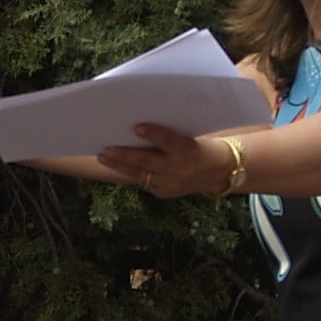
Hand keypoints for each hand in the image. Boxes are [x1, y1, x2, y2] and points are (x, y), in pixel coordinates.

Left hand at [96, 123, 223, 197]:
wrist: (217, 172)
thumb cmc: (199, 146)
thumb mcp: (189, 138)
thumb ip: (168, 136)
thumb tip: (138, 129)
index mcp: (188, 150)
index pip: (169, 141)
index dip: (154, 134)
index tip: (136, 127)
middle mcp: (178, 169)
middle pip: (148, 161)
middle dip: (124, 155)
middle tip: (105, 149)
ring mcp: (171, 184)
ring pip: (140, 174)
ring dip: (119, 166)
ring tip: (103, 157)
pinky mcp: (165, 193)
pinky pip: (144, 182)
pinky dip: (131, 173)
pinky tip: (116, 166)